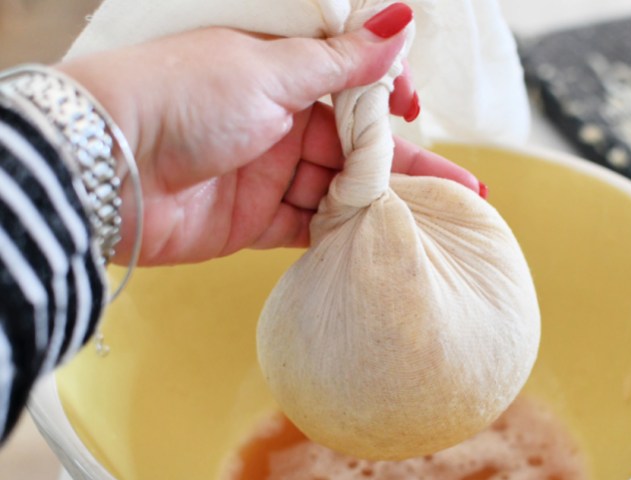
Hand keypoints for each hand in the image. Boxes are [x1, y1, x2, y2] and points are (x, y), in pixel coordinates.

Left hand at [58, 12, 480, 265]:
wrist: (107, 166)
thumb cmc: (181, 96)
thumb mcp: (271, 70)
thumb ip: (342, 62)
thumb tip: (401, 22)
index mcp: (279, 73)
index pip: (351, 85)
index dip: (387, 100)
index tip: (416, 112)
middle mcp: (277, 121)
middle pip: (355, 145)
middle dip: (406, 166)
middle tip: (461, 192)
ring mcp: (266, 173)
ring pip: (340, 189)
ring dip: (381, 205)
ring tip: (432, 222)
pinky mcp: (253, 221)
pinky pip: (310, 228)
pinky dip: (342, 234)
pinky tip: (382, 243)